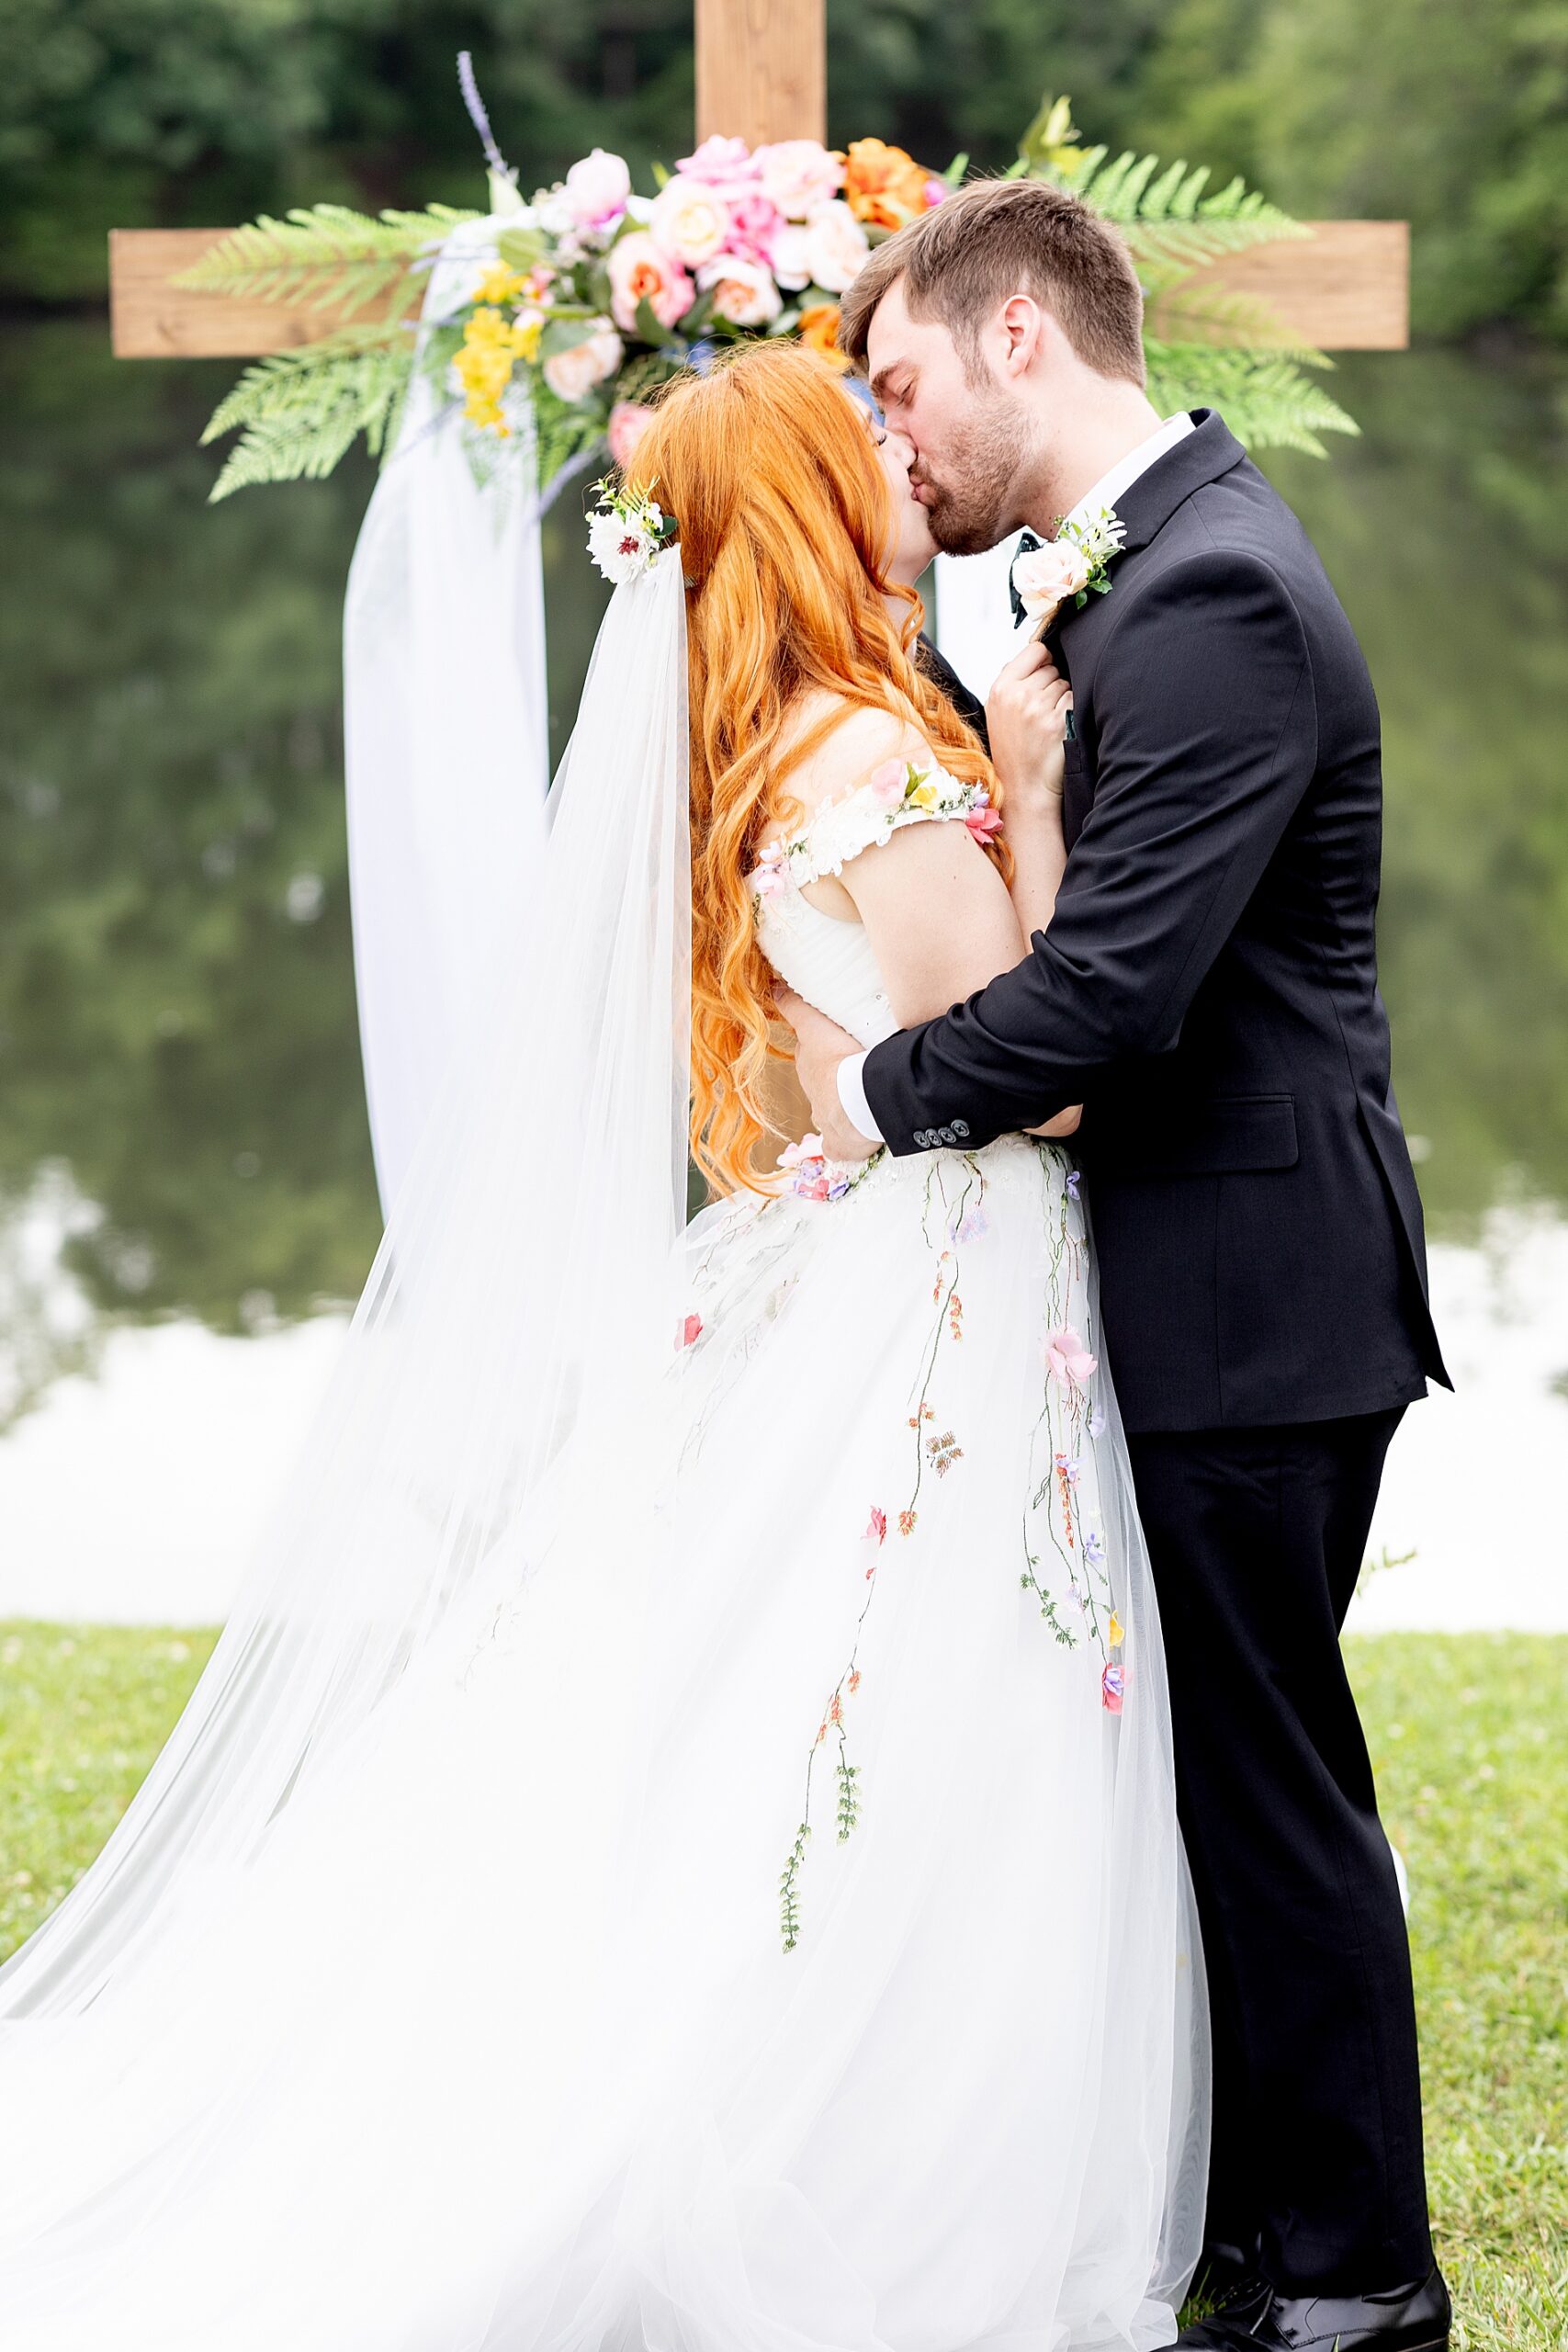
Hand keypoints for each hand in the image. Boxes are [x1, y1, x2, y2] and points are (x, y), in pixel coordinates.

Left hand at [773, 988, 876, 1163]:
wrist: (857, 1102)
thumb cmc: (839, 1060)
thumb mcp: (815, 1026)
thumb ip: (795, 1007)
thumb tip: (773, 988)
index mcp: (809, 1067)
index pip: (810, 1055)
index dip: (821, 1049)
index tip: (836, 1044)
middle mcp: (813, 1094)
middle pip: (821, 1082)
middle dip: (833, 1077)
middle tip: (855, 1067)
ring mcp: (826, 1120)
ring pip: (831, 1110)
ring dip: (843, 1104)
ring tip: (862, 1097)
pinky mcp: (840, 1143)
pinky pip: (840, 1144)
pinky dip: (845, 1142)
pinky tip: (854, 1138)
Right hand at [985, 639, 1071, 813]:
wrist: (1023, 788)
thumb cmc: (1013, 750)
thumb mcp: (998, 712)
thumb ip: (1012, 681)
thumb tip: (1039, 653)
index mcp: (1000, 689)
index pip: (1035, 650)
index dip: (1044, 659)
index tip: (1043, 673)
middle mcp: (1018, 695)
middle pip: (1051, 668)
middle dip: (1051, 684)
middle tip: (1040, 711)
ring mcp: (1038, 708)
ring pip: (1064, 684)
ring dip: (1062, 699)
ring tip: (1047, 722)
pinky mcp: (1059, 722)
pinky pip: (1075, 700)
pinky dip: (1072, 711)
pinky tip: (1059, 728)